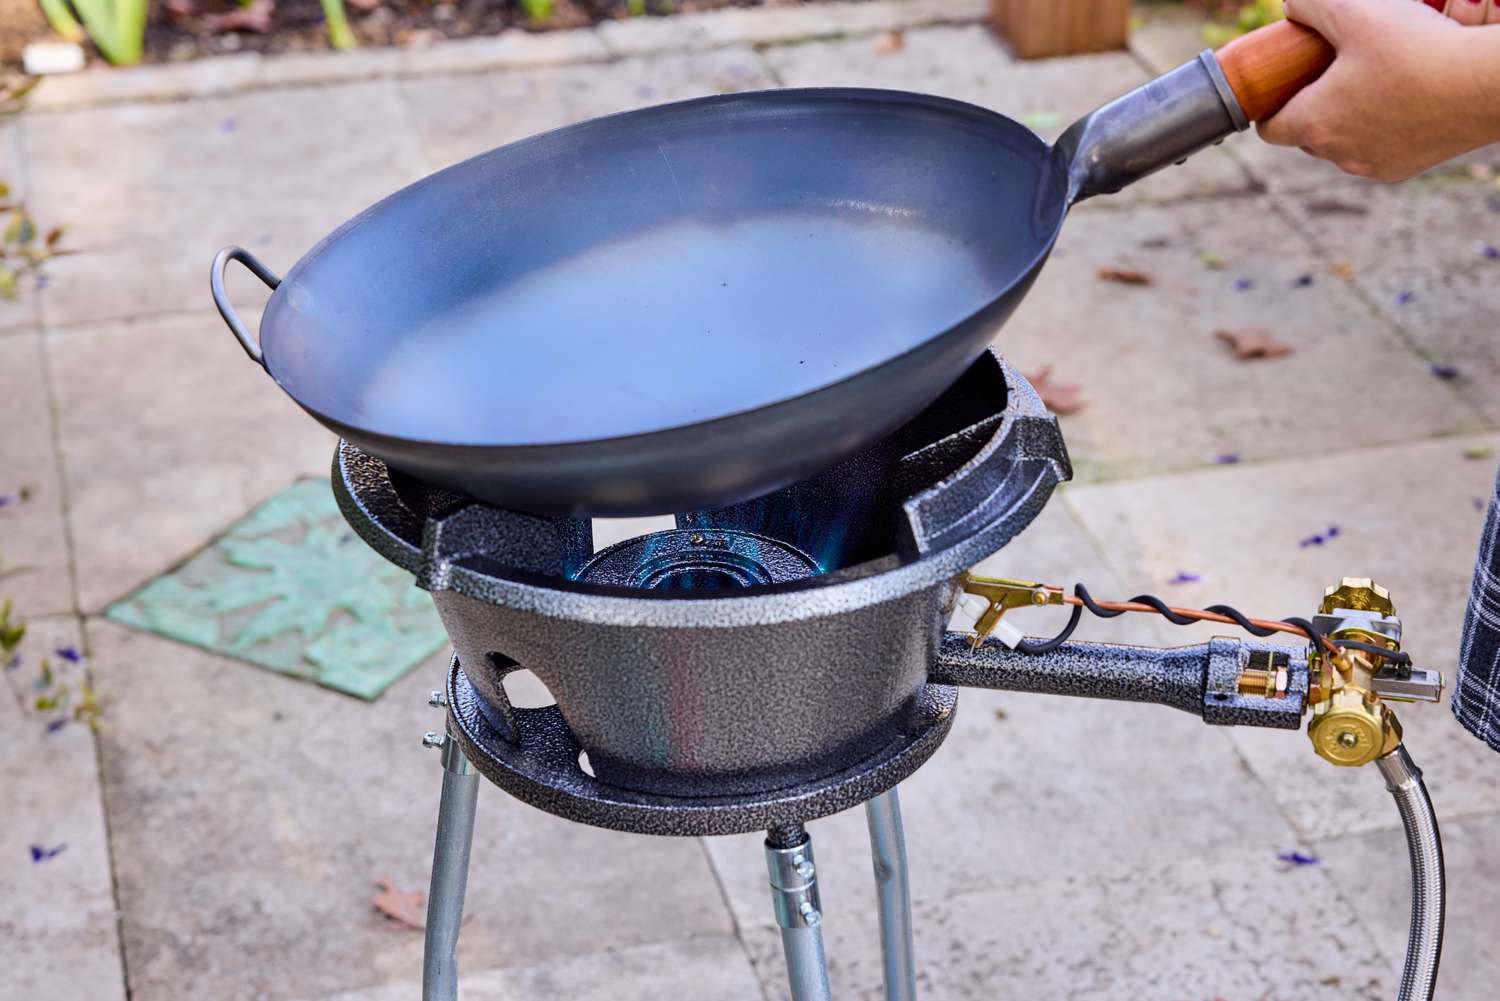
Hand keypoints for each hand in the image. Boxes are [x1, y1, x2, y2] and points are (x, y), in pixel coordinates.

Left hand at [1257, 0, 1499, 180]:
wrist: (1488, 84)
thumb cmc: (1416, 47)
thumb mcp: (1353, 9)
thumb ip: (1310, 5)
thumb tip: (1292, 8)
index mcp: (1314, 124)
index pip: (1268, 129)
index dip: (1270, 104)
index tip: (1283, 84)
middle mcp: (1337, 155)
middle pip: (1307, 134)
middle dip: (1314, 104)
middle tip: (1335, 69)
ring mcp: (1372, 165)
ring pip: (1344, 142)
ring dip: (1350, 116)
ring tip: (1374, 78)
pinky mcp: (1406, 167)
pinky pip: (1379, 148)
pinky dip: (1383, 127)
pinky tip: (1404, 96)